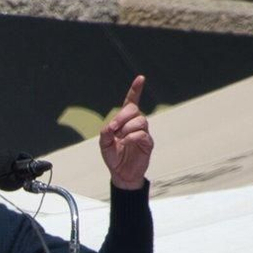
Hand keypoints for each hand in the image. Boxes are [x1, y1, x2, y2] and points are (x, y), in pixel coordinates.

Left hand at [99, 75, 152, 189]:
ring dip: (127, 127)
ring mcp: (143, 133)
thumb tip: (110, 126)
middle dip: (122, 116)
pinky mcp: (148, 143)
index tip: (141, 78)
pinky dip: (132, 136)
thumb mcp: (104, 145)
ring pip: (140, 121)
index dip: (136, 90)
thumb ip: (105, 134)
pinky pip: (142, 134)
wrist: (121, 174)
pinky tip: (126, 142)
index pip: (132, 102)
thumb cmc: (114, 157)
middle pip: (134, 110)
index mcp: (125, 121)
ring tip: (120, 138)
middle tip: (113, 128)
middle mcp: (136, 125)